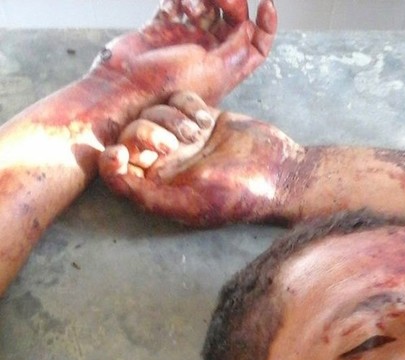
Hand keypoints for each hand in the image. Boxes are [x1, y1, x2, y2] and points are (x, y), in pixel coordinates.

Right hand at [87, 0, 276, 113]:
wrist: (125, 88)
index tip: (267, 5)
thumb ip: (236, 49)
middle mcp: (209, 53)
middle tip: (226, 1)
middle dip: (235, 3)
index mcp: (226, 69)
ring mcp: (186, 38)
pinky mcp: (164, 25)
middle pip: (234, 18)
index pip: (257, 46)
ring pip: (209, 4)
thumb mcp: (213, 71)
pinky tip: (182, 2)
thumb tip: (251, 27)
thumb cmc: (168, 88)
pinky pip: (179, 1)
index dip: (266, 26)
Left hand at [99, 92, 303, 225]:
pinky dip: (190, 104)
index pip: (117, 168)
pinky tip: (208, 120)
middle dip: (147, 131)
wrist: (282, 172)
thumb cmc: (237, 195)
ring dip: (173, 116)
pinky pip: (179, 97)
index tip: (125, 153)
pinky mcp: (201, 117)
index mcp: (158, 188)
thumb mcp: (187, 203)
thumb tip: (109, 171)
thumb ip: (143, 194)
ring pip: (154, 111)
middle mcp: (167, 163)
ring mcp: (184, 138)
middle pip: (132, 133)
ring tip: (199, 133)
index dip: (114, 156)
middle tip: (175, 142)